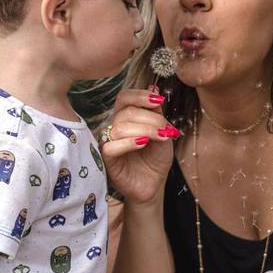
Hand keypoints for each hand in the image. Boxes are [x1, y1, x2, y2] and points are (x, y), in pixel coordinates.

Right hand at [100, 89, 178, 205]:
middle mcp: (114, 127)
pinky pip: (111, 147)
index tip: (159, 101)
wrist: (154, 183)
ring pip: (120, 127)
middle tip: (166, 129)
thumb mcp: (162, 132)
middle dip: (150, 118)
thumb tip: (154, 89)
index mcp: (126, 117)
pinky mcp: (106, 160)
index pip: (125, 98)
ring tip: (159, 138)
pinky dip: (128, 143)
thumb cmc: (155, 158)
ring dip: (145, 130)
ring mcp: (109, 142)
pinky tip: (143, 144)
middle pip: (126, 112)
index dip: (140, 95)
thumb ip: (156, 113)